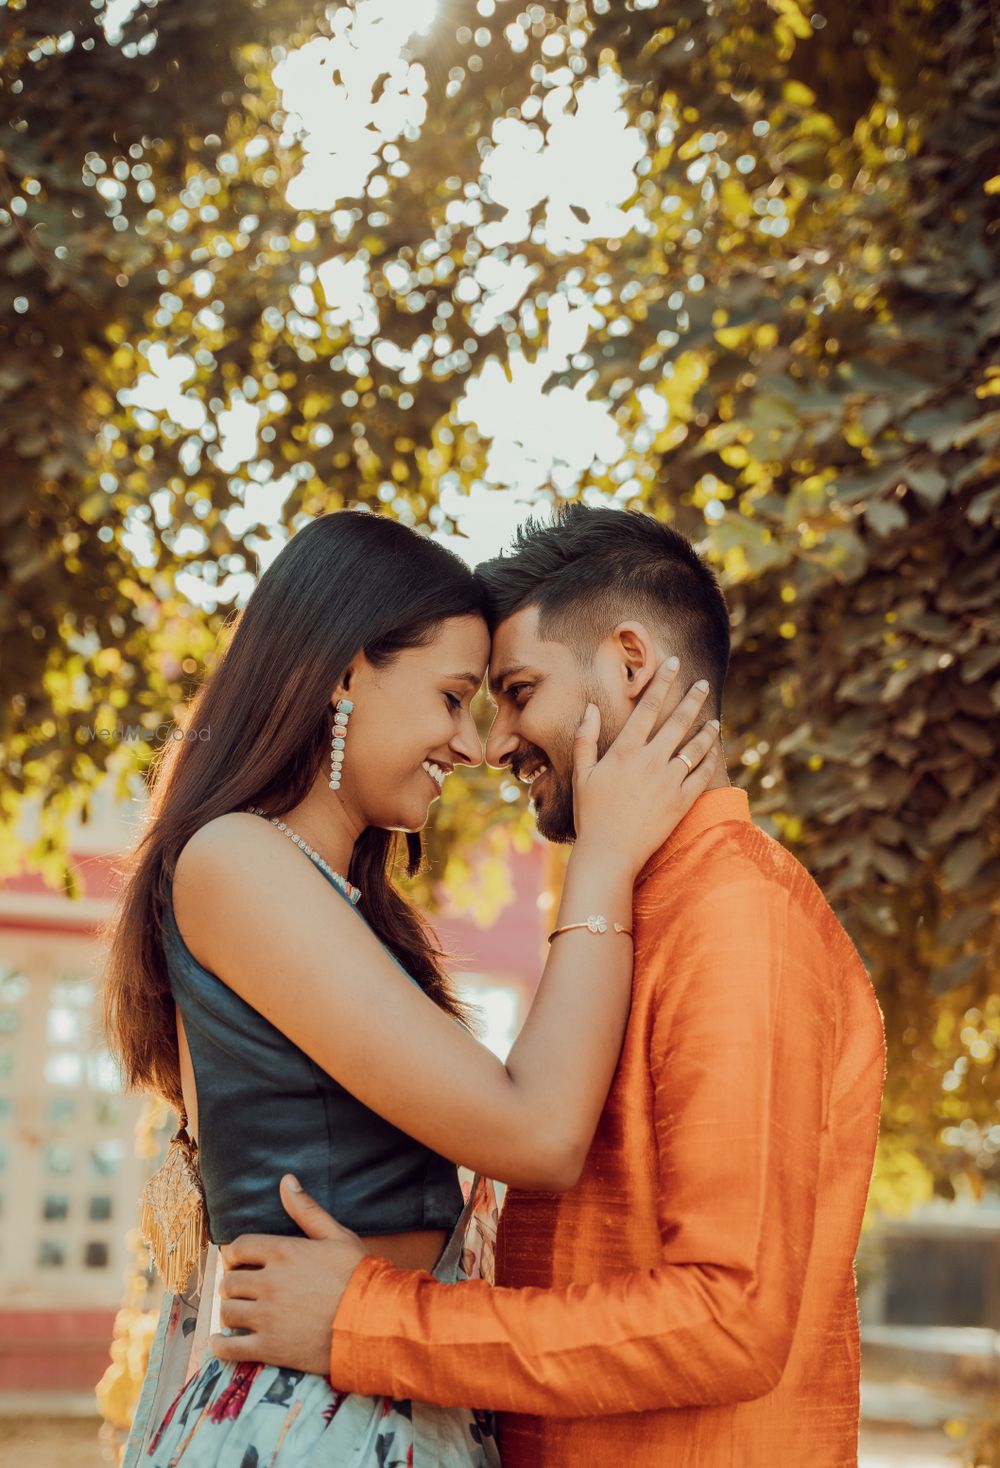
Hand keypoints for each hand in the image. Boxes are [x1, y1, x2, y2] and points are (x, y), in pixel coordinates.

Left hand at [211, 1175, 368, 1375]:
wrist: (374, 1322)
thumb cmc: (359, 1276)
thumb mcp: (337, 1236)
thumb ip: (307, 1210)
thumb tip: (286, 1181)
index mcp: (284, 1252)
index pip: (239, 1248)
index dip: (233, 1255)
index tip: (237, 1262)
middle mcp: (270, 1282)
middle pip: (229, 1281)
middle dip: (232, 1284)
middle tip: (240, 1290)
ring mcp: (267, 1317)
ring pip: (228, 1312)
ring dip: (229, 1312)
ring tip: (238, 1314)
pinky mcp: (269, 1347)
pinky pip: (230, 1348)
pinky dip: (220, 1345)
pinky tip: (222, 1341)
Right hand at [572, 659, 720, 877]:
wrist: (610, 851)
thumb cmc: (591, 813)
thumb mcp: (582, 773)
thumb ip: (585, 738)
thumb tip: (590, 708)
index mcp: (626, 751)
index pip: (647, 707)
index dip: (662, 682)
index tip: (674, 664)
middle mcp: (650, 761)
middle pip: (678, 722)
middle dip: (692, 699)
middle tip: (703, 683)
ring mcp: (669, 781)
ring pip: (695, 748)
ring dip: (707, 730)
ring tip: (715, 720)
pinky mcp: (682, 802)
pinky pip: (702, 775)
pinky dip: (710, 760)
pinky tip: (715, 751)